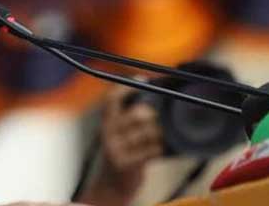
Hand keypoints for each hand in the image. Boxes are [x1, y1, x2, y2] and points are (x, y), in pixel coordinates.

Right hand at [78, 85, 163, 205]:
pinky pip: (152, 151)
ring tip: (162, 137)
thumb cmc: (122, 158)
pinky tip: (162, 150)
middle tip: (159, 118)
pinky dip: (160, 149)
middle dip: (153, 114)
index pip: (112, 99)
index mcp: (106, 124)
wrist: (109, 188)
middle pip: (137, 114)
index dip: (126, 86)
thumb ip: (129, 122)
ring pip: (148, 132)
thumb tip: (153, 106)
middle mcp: (107, 134)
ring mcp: (116, 149)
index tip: (142, 79)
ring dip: (160, 134)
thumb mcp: (118, 137)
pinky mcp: (126, 164)